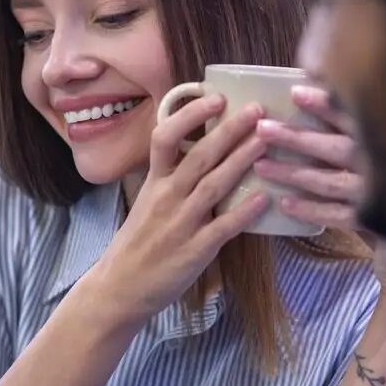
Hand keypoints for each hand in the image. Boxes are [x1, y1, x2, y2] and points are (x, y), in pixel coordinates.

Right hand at [96, 94, 268, 318]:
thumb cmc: (137, 243)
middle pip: (199, 155)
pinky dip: (244, 211)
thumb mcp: (148, 201)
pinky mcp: (195, 250)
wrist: (119, 287)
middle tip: (257, 109)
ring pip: (215, 184)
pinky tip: (264, 197)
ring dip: (242, 160)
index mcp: (154, 182)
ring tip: (266, 140)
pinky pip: (224, 227)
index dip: (190, 114)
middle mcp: (167, 197)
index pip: (164, 137)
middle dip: (230, 130)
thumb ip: (172, 178)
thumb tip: (204, 152)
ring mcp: (181, 223)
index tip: (215, 97)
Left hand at [254, 86, 385, 298]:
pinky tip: (285, 204)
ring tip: (261, 167)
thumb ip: (359, 132)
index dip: (325, 103)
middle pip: (336, 148)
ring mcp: (383, 194)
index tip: (294, 92)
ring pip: (331, 182)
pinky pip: (339, 215)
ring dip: (294, 174)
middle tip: (263, 128)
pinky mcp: (378, 223)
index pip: (355, 117)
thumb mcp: (383, 154)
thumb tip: (319, 95)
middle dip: (297, 138)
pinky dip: (311, 209)